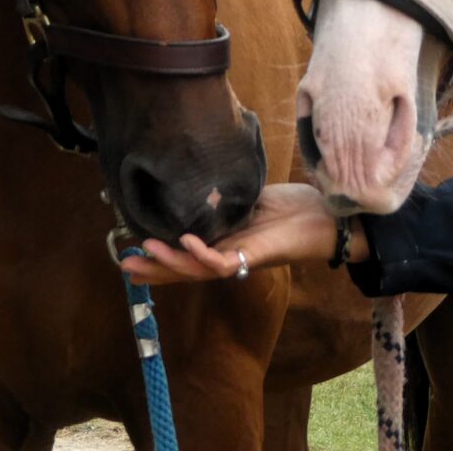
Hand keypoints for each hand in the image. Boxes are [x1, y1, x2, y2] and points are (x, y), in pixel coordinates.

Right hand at [119, 183, 367, 284]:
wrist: (328, 217)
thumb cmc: (292, 208)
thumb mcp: (249, 198)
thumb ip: (225, 199)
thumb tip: (201, 182)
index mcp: (225, 244)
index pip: (186, 255)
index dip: (159, 257)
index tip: (131, 252)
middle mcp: (229, 257)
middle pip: (185, 270)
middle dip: (155, 269)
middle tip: (125, 265)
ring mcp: (241, 259)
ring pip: (198, 270)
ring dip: (170, 263)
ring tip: (145, 251)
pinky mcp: (255, 257)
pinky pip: (223, 262)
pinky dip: (202, 253)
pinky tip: (185, 241)